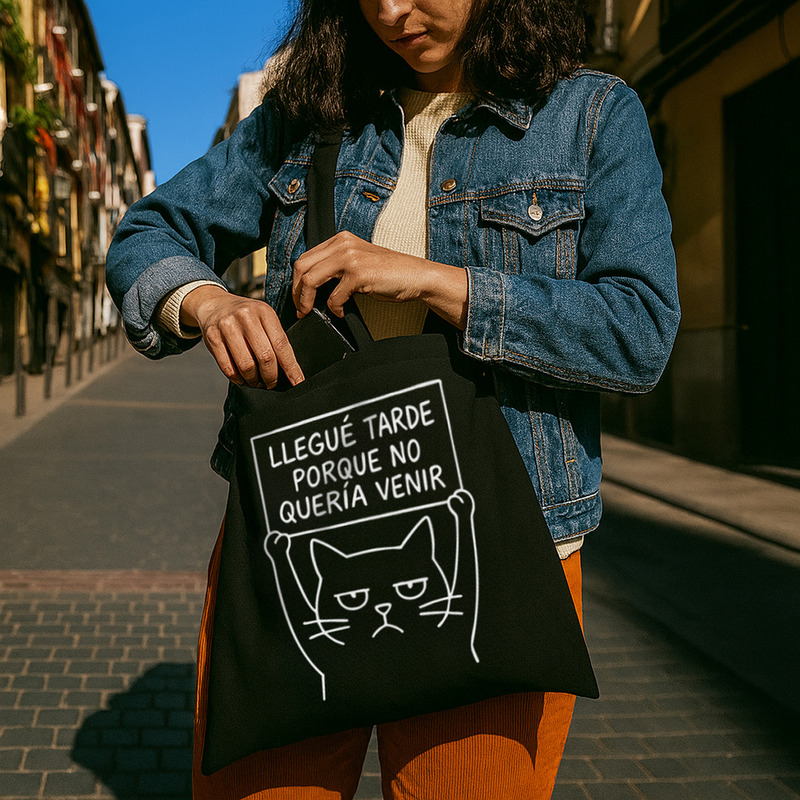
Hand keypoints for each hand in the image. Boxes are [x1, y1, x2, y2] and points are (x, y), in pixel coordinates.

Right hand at [180, 285, 303, 387]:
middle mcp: (246, 316)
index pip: (281, 344)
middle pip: (265, 357)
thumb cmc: (246, 317)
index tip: (297, 382)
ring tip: (257, 382)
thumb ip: (275, 338)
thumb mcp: (264, 318)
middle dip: (271, 377)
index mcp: (264, 311)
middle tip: (272, 384)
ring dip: (254, 380)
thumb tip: (290, 370)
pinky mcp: (211, 338)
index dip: (291, 367)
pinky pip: (228, 368)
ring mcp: (227, 326)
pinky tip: (242, 379)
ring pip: (246, 365)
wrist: (215, 305)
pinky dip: (237, 379)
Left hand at [292, 231, 468, 328]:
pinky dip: (334, 310)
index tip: (299, 298)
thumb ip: (336, 266)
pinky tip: (342, 313)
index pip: (305, 257)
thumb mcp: (358, 261)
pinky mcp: (358, 275)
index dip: (296, 280)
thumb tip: (311, 286)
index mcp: (340, 239)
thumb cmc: (389, 273)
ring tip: (310, 312)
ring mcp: (350, 258)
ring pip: (310, 280)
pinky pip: (333, 297)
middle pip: (301, 266)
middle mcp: (342, 244)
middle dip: (296, 291)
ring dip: (306, 301)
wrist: (417, 276)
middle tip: (300, 309)